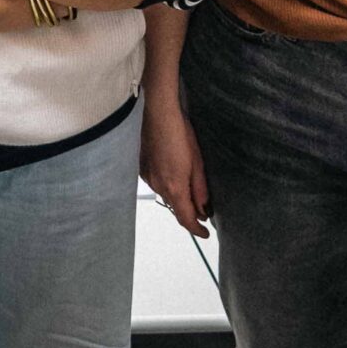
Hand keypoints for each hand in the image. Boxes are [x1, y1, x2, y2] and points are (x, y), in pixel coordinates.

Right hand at [141, 93, 211, 237]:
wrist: (157, 114)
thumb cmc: (181, 135)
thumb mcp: (197, 163)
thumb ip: (200, 189)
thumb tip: (203, 209)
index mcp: (174, 187)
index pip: (185, 218)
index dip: (196, 229)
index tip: (205, 233)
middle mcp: (158, 186)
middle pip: (175, 207)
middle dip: (188, 211)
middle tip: (202, 209)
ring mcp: (147, 177)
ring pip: (165, 195)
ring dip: (177, 197)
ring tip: (189, 189)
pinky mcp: (141, 168)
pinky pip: (156, 184)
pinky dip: (167, 186)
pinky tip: (172, 173)